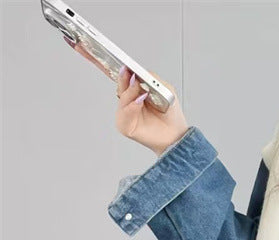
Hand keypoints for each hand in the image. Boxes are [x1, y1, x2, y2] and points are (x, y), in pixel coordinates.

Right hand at [64, 36, 188, 156]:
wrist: (176, 135)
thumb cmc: (170, 114)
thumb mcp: (164, 88)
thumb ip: (150, 77)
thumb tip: (134, 73)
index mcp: (133, 87)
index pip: (113, 70)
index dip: (95, 57)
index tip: (81, 43)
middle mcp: (127, 98)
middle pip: (117, 81)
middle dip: (121, 76)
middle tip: (128, 71)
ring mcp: (125, 111)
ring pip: (122, 96)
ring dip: (132, 93)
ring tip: (143, 94)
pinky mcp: (125, 125)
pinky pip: (124, 112)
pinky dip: (133, 106)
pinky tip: (140, 102)